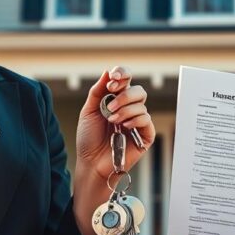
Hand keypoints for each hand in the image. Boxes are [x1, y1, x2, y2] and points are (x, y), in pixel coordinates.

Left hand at [76, 66, 155, 182]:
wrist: (90, 162)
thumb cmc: (89, 138)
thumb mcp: (88, 111)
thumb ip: (98, 91)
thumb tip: (107, 72)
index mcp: (116, 99)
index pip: (126, 80)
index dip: (122, 74)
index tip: (114, 78)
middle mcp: (129, 108)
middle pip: (137, 90)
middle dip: (124, 95)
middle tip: (109, 106)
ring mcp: (138, 121)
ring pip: (141, 104)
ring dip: (125, 110)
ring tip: (112, 120)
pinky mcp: (145, 135)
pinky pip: (146, 119)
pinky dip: (134, 120)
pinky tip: (124, 127)